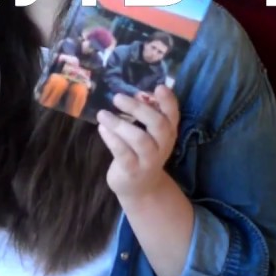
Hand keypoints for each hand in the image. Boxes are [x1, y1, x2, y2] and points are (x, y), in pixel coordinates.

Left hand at [95, 85, 179, 199]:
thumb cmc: (141, 152)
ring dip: (119, 124)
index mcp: (168, 132)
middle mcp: (162, 145)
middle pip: (158, 124)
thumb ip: (143, 115)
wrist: (141, 188)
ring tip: (102, 114)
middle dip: (138, 108)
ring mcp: (149, 160)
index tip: (159, 86)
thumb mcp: (149, 134)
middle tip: (117, 97)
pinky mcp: (132, 171)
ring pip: (140, 139)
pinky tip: (102, 128)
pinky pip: (123, 153)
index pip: (173, 114)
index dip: (168, 101)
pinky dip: (112, 139)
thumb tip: (130, 92)